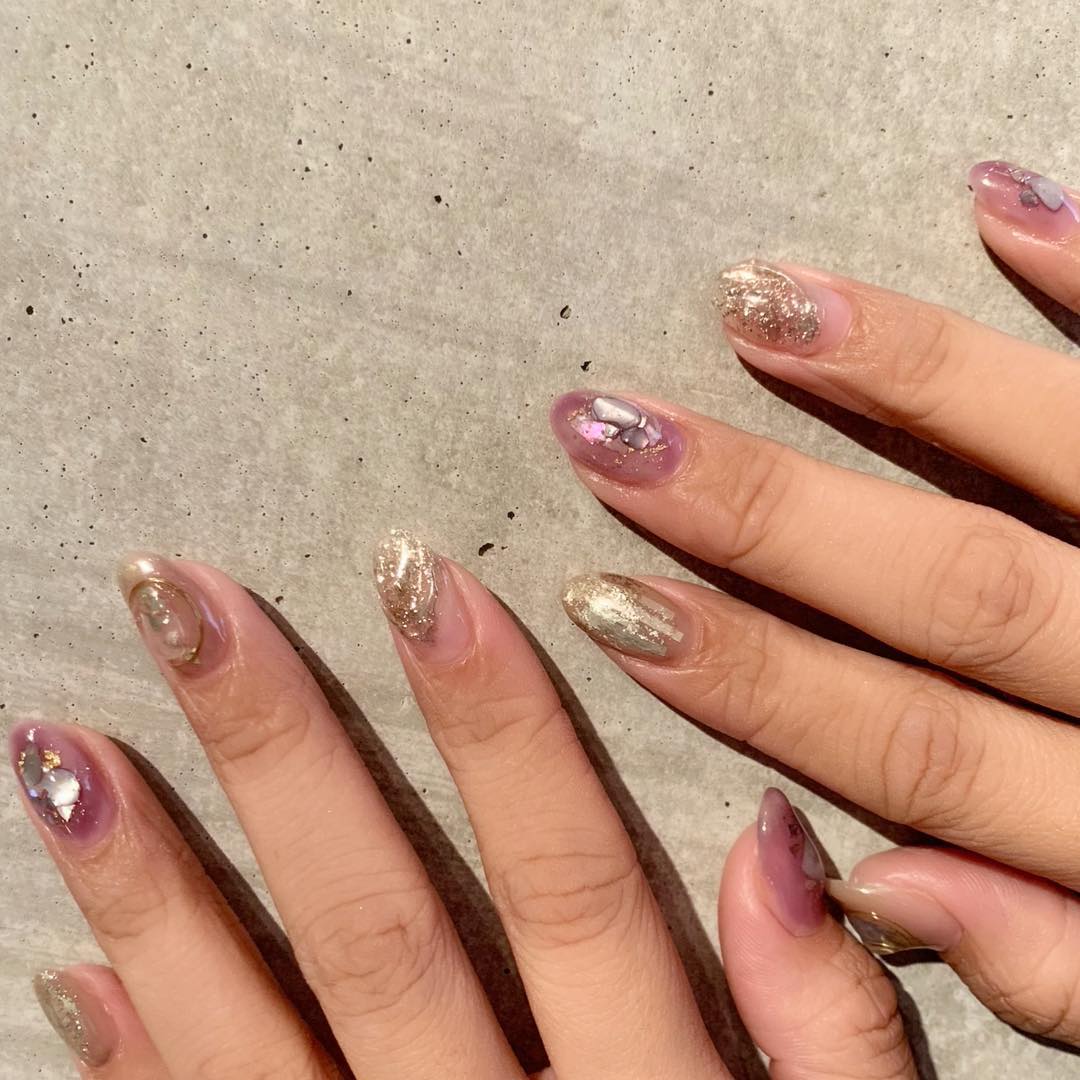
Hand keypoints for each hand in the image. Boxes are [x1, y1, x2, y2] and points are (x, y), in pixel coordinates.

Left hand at [14, 542, 914, 1076]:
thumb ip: (830, 1026)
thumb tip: (774, 839)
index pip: (564, 876)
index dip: (496, 722)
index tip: (418, 579)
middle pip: (377, 923)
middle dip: (278, 749)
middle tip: (179, 603)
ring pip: (252, 1032)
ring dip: (147, 889)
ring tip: (57, 746)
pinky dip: (129, 1068)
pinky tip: (66, 970)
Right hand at [550, 160, 1079, 1044]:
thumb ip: (1056, 965)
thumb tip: (872, 883)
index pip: (906, 744)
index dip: (747, 677)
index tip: (608, 604)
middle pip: (951, 588)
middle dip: (767, 514)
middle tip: (620, 432)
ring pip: (1061, 455)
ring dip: (903, 372)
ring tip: (754, 300)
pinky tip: (1001, 202)